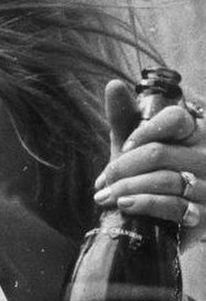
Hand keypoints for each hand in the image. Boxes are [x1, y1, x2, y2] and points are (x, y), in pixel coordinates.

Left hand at [94, 78, 205, 247]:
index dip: (146, 131)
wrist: (162, 215)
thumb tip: (113, 85)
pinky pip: (173, 206)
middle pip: (159, 153)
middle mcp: (205, 155)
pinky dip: (144, 204)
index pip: (175, 118)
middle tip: (105, 179)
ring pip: (163, 180)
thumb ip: (125, 116)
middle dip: (123, 167)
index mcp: (193, 131)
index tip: (124, 145)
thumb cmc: (147, 170)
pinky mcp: (203, 213)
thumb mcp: (135, 143)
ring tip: (104, 195)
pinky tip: (124, 204)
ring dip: (126, 188)